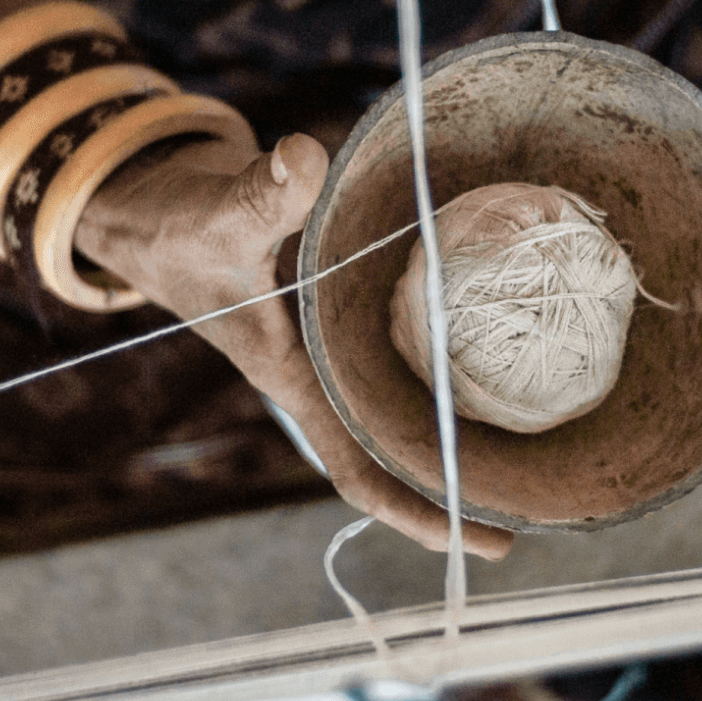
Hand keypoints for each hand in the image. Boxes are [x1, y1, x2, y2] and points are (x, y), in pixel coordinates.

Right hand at [75, 130, 514, 559]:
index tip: (487, 542)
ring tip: (544, 441)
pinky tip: (503, 346)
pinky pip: (403, 349)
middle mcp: (321, 374)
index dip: (419, 511)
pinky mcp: (343, 310)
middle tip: (548, 498)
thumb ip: (260, 194)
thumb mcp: (213, 214)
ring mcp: (333, 346)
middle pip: (400, 452)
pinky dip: (445, 357)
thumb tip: (302, 158)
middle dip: (464, 484)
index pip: (359, 469)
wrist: (153, 209)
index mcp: (293, 378)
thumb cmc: (174, 228)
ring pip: (404, 404)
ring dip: (462, 425)